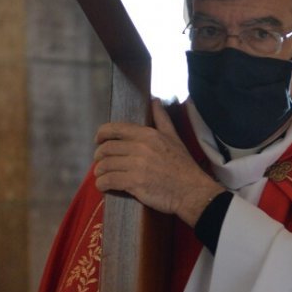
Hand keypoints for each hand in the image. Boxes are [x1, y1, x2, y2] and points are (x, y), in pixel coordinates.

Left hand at [93, 100, 223, 226]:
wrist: (192, 191)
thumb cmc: (184, 166)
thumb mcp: (174, 137)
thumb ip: (162, 119)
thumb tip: (155, 100)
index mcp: (147, 134)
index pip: (115, 129)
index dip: (101, 134)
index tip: (98, 140)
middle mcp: (140, 147)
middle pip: (107, 148)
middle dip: (99, 156)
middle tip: (100, 162)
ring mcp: (136, 165)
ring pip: (105, 165)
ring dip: (99, 171)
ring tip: (101, 175)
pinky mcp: (134, 183)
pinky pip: (109, 180)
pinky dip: (102, 184)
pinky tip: (103, 186)